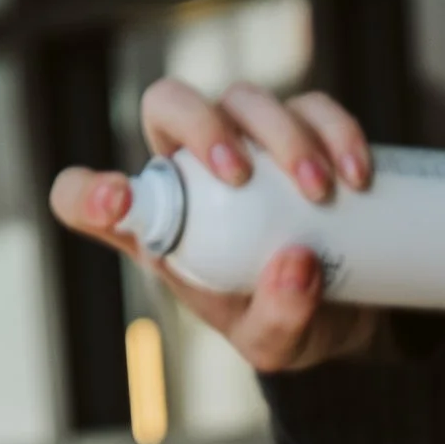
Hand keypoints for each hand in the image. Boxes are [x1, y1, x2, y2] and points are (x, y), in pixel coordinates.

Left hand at [49, 78, 381, 376]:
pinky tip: (357, 175)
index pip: (88, 196)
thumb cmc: (288, 323)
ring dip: (283, 135)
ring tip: (321, 193)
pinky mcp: (304, 130)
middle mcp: (195, 173)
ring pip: (244, 98)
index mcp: (162, 227)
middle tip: (239, 176)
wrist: (351, 312)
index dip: (87, 191)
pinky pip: (313, 107)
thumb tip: (296, 261)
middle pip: (168, 104)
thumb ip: (278, 318)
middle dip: (200, 126)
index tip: (116, 203)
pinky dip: (336, 131)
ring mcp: (248, 141)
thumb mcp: (275, 345)